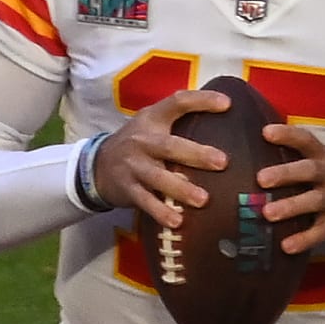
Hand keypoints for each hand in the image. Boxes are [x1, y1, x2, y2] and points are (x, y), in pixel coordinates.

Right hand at [90, 90, 231, 226]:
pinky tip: (177, 222)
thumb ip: (180, 120)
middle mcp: (143, 140)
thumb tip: (228, 117)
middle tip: (222, 163)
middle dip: (196, 154)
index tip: (227, 103)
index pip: (177, 102)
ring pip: (158, 177)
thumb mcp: (152, 124)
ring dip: (181, 189)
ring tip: (203, 200)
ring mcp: (134, 166)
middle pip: (170, 146)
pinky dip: (161, 212)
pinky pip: (145, 202)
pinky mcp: (128, 189)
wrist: (96, 165)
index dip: (201, 100)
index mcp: (153, 119)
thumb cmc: (139, 144)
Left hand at [257, 124, 324, 257]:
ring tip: (267, 213)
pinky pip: (320, 232)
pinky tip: (286, 246)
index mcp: (322, 158)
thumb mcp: (318, 167)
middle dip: (286, 173)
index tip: (265, 133)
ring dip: (291, 206)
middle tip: (261, 179)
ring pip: (314, 201)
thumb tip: (245, 154)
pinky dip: (304, 239)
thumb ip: (292, 160)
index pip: (306, 141)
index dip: (288, 135)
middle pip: (310, 170)